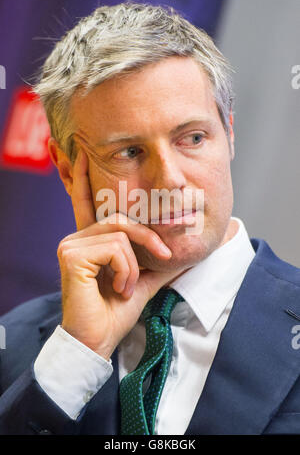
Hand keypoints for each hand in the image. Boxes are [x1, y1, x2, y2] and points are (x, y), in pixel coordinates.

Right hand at [58, 149, 184, 359]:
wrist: (98, 340)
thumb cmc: (115, 312)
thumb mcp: (142, 280)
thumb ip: (156, 263)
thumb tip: (183, 254)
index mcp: (90, 241)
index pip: (85, 202)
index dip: (82, 177)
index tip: (82, 153)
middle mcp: (76, 237)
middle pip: (120, 218)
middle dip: (149, 237)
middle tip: (165, 258)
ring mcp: (71, 244)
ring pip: (121, 235)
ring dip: (134, 265)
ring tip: (125, 287)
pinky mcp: (72, 255)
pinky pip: (115, 249)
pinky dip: (126, 271)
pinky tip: (117, 289)